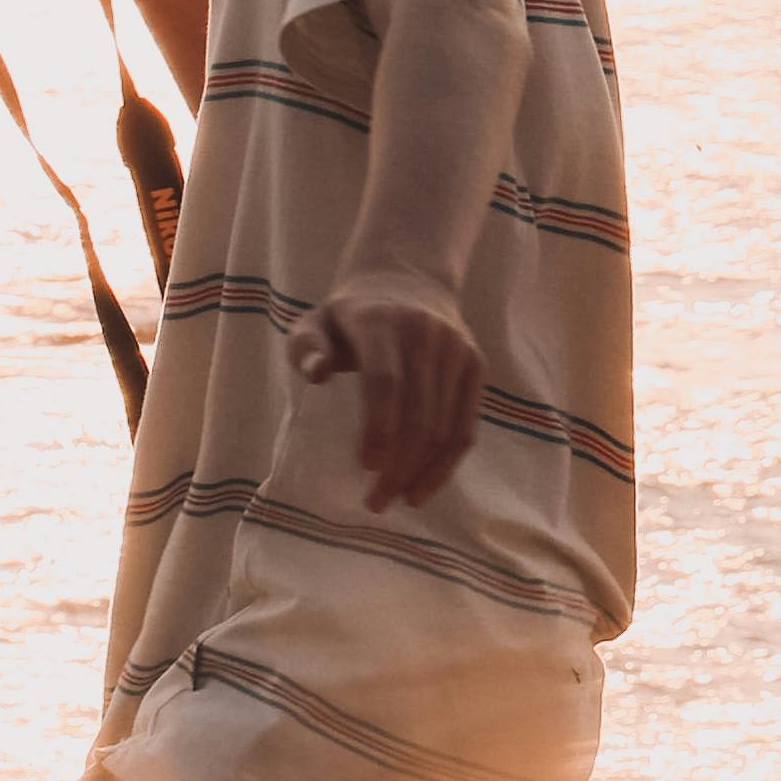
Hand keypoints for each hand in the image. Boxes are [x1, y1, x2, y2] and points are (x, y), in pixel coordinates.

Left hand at [294, 273, 483, 513]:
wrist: (408, 279)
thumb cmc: (350, 315)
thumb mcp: (315, 320)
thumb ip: (305, 347)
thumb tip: (316, 374)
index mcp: (381, 322)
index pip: (385, 380)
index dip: (379, 427)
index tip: (367, 468)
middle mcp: (425, 333)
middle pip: (419, 413)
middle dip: (400, 465)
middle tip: (376, 501)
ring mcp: (456, 350)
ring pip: (446, 426)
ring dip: (423, 471)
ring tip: (399, 499)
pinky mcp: (474, 364)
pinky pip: (466, 425)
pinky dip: (448, 462)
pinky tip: (425, 485)